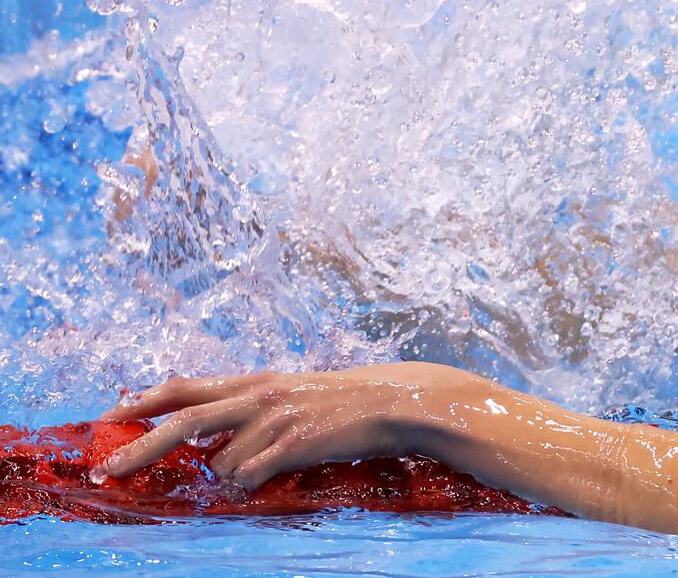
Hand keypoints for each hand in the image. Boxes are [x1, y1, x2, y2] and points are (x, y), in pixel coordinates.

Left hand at [99, 362, 464, 490]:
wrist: (385, 402)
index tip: (108, 416)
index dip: (143, 401)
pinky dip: (251, 481)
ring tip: (263, 465)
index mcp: (252, 382)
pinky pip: (249, 475)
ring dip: (228, 473)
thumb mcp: (284, 392)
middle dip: (138, 448)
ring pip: (219, 460)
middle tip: (105, 471)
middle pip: (182, 421)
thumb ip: (245, 404)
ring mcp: (273, 420)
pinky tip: (272, 472)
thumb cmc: (334, 402)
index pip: (184, 388)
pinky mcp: (291, 444)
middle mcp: (256, 396)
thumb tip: (206, 426)